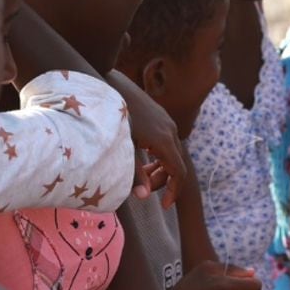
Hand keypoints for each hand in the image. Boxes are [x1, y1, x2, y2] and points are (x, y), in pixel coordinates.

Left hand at [106, 70, 186, 206]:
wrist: (110, 83)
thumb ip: (134, 173)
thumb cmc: (113, 116)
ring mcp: (167, 122)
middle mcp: (171, 131)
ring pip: (172, 152)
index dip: (174, 191)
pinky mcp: (161, 117)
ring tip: (143, 175)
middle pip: (177, 163)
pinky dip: (159, 155)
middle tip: (146, 191)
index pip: (179, 172)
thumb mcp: (123, 147)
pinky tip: (143, 157)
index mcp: (164, 141)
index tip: (165, 206)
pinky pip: (167, 141)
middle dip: (165, 181)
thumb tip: (144, 196)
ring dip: (161, 167)